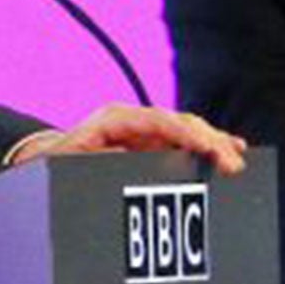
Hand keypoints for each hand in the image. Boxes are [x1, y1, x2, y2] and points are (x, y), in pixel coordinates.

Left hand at [12, 103, 247, 174]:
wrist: (48, 159)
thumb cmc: (56, 162)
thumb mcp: (67, 162)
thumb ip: (93, 159)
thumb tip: (123, 155)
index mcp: (114, 119)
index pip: (156, 120)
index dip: (183, 132)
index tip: (206, 146)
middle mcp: (134, 120)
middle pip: (179, 124)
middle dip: (208, 141)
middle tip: (232, 164)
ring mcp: (144, 131)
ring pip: (187, 131)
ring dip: (213, 143)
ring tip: (236, 157)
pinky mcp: (152, 144)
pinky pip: (184, 143)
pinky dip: (207, 146)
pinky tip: (230, 150)